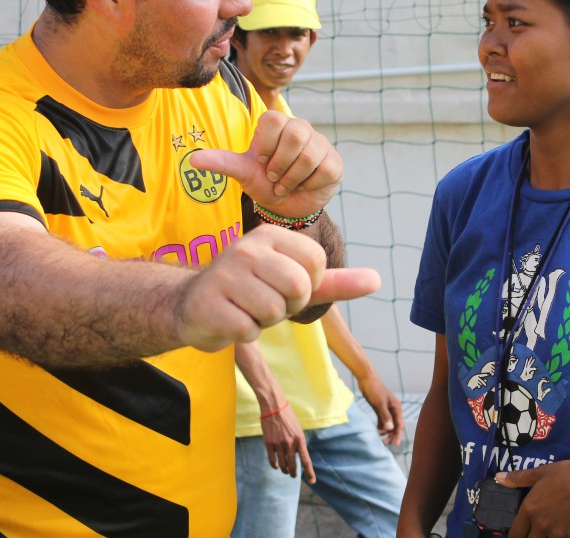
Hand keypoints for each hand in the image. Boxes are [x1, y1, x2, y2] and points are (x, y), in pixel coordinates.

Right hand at [175, 226, 380, 350]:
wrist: (192, 307)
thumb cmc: (249, 292)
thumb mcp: (292, 281)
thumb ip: (335, 282)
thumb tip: (377, 280)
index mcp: (269, 235)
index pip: (316, 262)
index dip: (308, 285)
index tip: (284, 286)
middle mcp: (246, 248)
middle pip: (298, 287)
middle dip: (288, 306)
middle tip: (265, 302)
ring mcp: (224, 275)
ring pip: (274, 311)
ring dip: (264, 321)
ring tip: (245, 309)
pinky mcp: (208, 304)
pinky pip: (249, 330)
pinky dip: (244, 334)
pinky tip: (228, 320)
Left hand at [189, 110, 341, 218]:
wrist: (287, 206)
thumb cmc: (264, 183)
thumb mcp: (242, 173)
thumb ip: (221, 162)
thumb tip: (192, 160)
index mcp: (276, 124)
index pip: (272, 121)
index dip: (265, 147)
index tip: (262, 162)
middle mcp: (300, 128)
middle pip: (295, 136)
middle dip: (280, 165)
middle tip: (274, 178)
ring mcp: (320, 144)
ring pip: (310, 155)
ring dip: (292, 178)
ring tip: (286, 185)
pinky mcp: (334, 163)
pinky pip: (324, 170)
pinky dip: (309, 185)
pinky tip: (304, 187)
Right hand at [260, 404, 316, 482]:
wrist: (274, 407)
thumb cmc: (288, 418)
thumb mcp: (298, 429)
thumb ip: (298, 443)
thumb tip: (295, 457)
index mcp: (300, 440)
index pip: (306, 460)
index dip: (309, 472)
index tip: (312, 482)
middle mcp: (290, 443)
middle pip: (293, 466)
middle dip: (293, 473)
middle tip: (293, 475)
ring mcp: (279, 444)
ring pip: (282, 465)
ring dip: (284, 469)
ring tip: (285, 469)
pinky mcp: (269, 443)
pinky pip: (272, 460)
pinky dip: (275, 465)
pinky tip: (276, 465)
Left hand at [358, 372, 404, 445]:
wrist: (366, 379)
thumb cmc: (374, 390)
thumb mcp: (379, 404)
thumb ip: (385, 416)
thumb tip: (390, 429)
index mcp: (396, 407)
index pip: (399, 424)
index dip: (398, 435)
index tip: (396, 445)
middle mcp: (393, 409)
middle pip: (394, 425)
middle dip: (391, 435)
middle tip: (384, 444)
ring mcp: (386, 409)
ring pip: (388, 424)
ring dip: (384, 431)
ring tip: (378, 438)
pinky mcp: (379, 408)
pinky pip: (382, 420)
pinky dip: (380, 426)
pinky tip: (375, 431)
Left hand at [495, 458, 569, 537]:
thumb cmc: (566, 474)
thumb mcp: (540, 473)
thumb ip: (518, 478)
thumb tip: (498, 478)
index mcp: (530, 510)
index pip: (515, 534)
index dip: (515, 537)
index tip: (518, 536)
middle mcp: (541, 525)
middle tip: (536, 533)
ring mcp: (558, 534)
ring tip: (551, 533)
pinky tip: (567, 534)